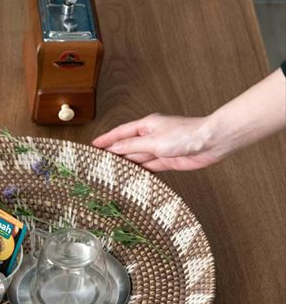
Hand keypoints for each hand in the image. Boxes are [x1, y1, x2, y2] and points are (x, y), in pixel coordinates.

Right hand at [92, 113, 224, 171]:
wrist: (210, 142)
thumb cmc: (185, 134)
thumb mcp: (153, 141)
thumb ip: (132, 147)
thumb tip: (114, 149)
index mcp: (146, 126)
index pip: (120, 133)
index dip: (106, 139)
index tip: (93, 146)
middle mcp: (151, 137)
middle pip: (128, 146)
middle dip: (114, 154)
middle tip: (98, 164)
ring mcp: (159, 149)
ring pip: (137, 158)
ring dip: (126, 165)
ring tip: (110, 173)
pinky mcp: (167, 161)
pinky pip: (149, 167)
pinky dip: (139, 172)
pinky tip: (131, 177)